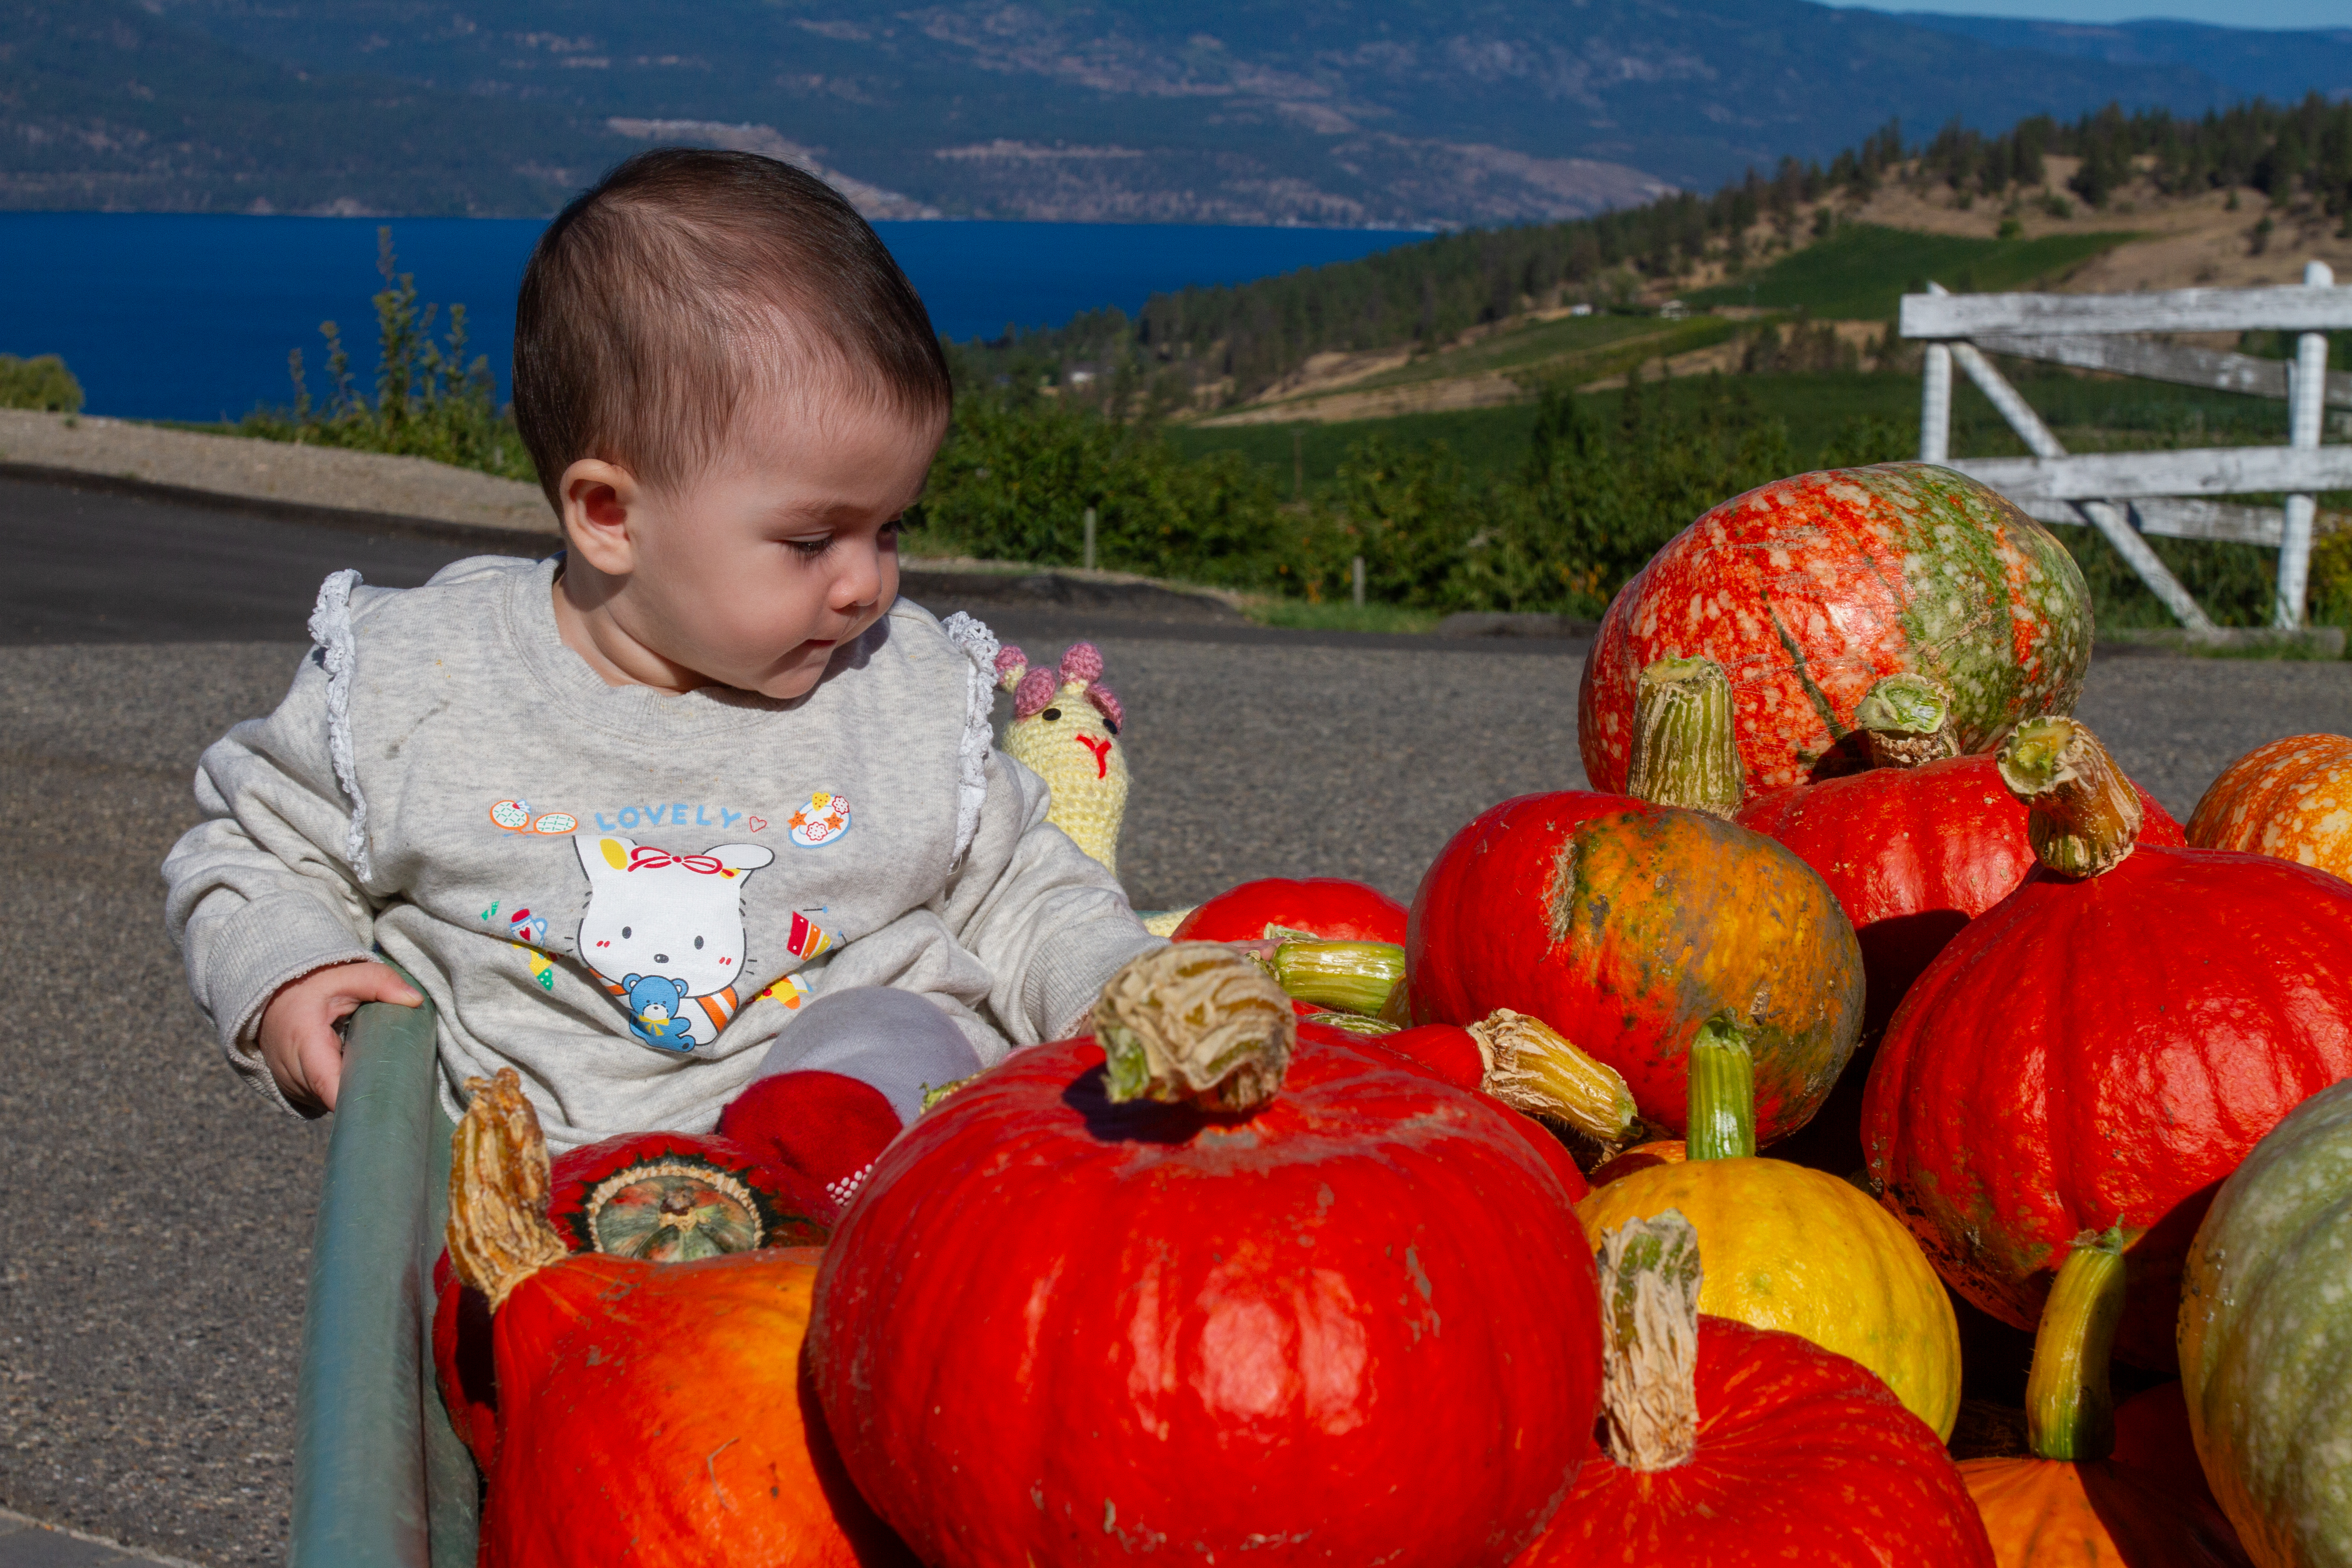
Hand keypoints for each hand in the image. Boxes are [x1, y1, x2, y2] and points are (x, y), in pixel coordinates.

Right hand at [257, 960, 421, 1114]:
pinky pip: (320, 1100)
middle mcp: (291, 1071)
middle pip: (334, 1100)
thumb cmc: (309, 986)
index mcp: (304, 1042)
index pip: (330, 1087)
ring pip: (328, 1103)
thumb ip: (380, 982)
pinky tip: (354, 1072)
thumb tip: (416, 1000)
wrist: (271, 998)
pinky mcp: (292, 1091)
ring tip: (373, 1070)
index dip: (360, 1098)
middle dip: (364, 1094)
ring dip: (352, 1091)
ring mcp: (288, 1085)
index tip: (390, 1097)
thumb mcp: (344, 976)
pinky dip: (339, 1090)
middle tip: (396, 1081)